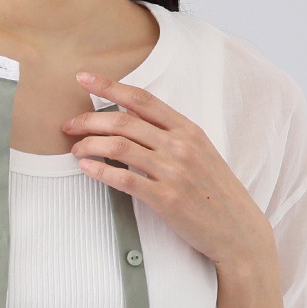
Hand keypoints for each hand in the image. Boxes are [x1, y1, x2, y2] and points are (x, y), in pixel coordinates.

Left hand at [63, 72, 273, 273]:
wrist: (237, 228)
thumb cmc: (215, 192)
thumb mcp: (199, 153)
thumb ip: (169, 135)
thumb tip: (131, 120)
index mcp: (188, 129)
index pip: (142, 99)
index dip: (109, 86)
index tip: (83, 79)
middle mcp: (180, 145)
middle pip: (123, 122)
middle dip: (89, 120)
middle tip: (69, 125)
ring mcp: (173, 171)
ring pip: (119, 147)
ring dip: (90, 145)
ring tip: (75, 149)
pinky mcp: (166, 199)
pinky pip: (124, 179)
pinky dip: (99, 171)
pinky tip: (86, 168)